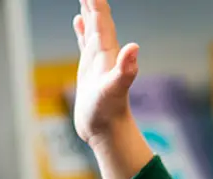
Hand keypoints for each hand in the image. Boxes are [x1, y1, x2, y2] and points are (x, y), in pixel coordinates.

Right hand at [73, 0, 139, 147]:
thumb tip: (134, 47)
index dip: (97, 2)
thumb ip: (126, 70)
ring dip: (89, 10)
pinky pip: (85, 42)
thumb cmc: (109, 113)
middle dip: (93, 1)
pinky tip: (78, 21)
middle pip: (99, 19)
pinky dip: (82, 29)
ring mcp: (97, 60)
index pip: (103, 20)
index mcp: (108, 53)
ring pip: (93, 27)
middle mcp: (105, 53)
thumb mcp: (115, 89)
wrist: (107, 131)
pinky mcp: (90, 69)